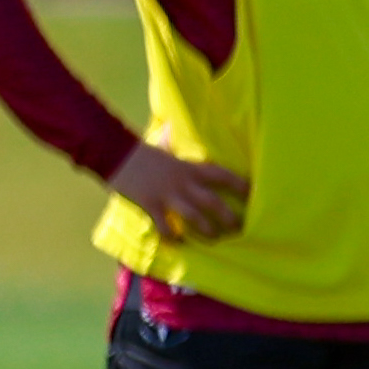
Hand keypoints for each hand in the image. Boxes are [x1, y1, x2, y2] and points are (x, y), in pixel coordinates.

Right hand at [107, 142, 248, 242]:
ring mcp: (168, 195)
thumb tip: (169, 125)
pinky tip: (178, 243)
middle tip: (240, 228)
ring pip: (195, 217)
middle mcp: (183, 182)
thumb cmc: (141, 152)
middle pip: (214, 202)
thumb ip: (171, 142)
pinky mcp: (151, 205)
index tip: (254, 194)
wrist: (114, 153)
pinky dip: (172, 237)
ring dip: (207, 230)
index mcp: (190, 168)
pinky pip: (165, 226)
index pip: (222, 175)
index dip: (240, 185)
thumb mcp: (163, 148)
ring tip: (215, 239)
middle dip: (229, 217)